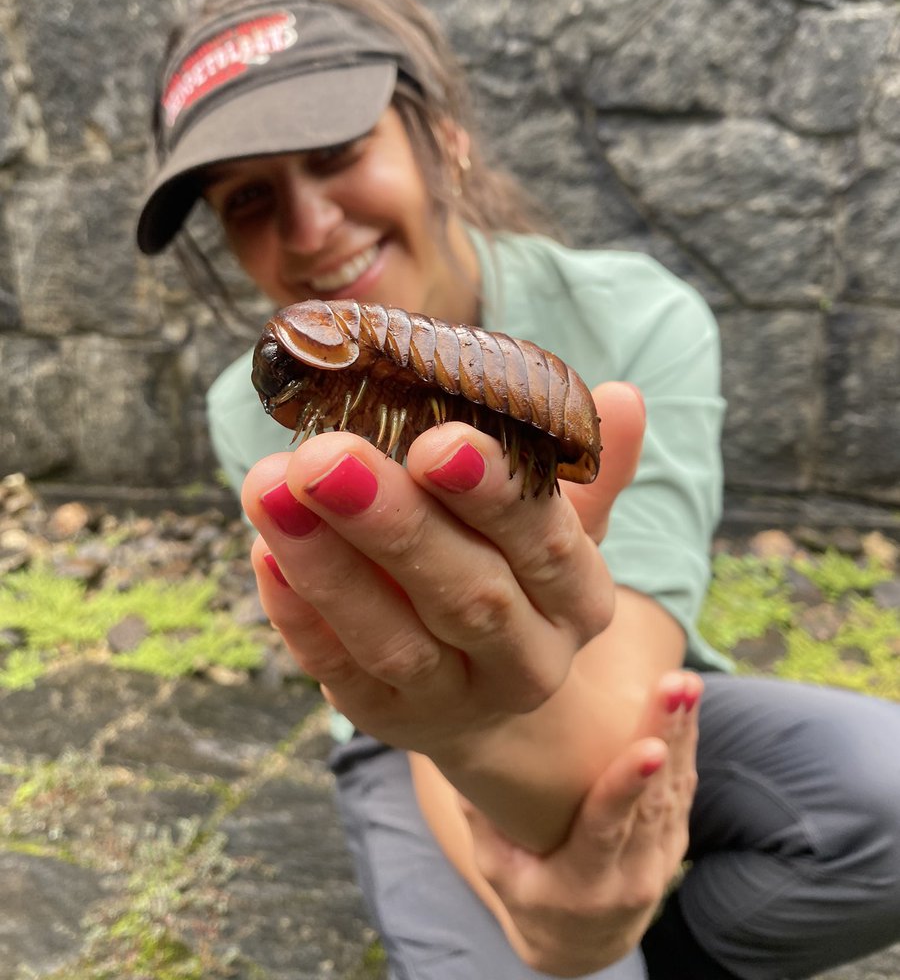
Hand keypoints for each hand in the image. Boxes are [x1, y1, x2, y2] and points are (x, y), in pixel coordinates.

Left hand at [242, 382, 644, 763]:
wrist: (491, 690)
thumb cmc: (518, 572)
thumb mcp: (563, 521)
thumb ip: (584, 463)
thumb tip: (622, 396)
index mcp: (579, 600)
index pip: (548, 547)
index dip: (495, 497)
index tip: (439, 441)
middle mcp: (527, 660)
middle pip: (466, 597)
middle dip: (392, 524)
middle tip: (324, 456)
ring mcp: (452, 699)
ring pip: (392, 641)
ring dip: (326, 564)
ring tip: (269, 487)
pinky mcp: (385, 720)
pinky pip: (338, 671)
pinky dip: (299, 613)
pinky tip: (263, 551)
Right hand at [459, 671, 701, 977]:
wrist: (582, 944)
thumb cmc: (529, 895)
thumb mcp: (497, 870)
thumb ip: (482, 820)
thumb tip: (451, 759)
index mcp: (584, 883)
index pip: (609, 828)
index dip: (628, 786)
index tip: (650, 748)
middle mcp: (632, 874)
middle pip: (654, 798)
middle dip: (666, 734)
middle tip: (677, 685)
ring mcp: (660, 858)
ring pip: (678, 788)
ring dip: (684, 730)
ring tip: (686, 682)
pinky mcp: (674, 840)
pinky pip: (685, 788)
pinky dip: (689, 741)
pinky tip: (688, 700)